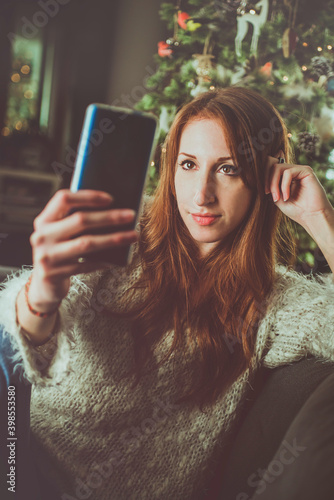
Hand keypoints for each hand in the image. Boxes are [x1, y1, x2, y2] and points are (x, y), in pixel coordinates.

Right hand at [28, 189, 137, 310]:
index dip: (88, 196)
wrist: (44, 286)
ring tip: (133, 236)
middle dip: (109, 216)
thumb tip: (114, 209)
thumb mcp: (61, 234)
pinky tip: (117, 259)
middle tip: (131, 215)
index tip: (111, 199)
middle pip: (80, 220)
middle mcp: (41, 236)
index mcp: (43, 220)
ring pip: (86, 243)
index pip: (64, 199)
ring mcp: (46, 256)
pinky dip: (104, 261)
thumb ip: (75, 221)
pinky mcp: (53, 274)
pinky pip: (86, 265)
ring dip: (113, 238)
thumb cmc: (60, 253)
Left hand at [265, 154, 333, 228]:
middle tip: (269, 195)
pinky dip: (284, 185)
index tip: (265, 193)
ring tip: (278, 197)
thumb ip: (270, 186)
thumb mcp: (277, 198)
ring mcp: (299, 170)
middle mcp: (292, 171)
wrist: (311, 217)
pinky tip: (287, 196)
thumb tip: (259, 177)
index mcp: (285, 177)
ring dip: (274, 184)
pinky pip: (288, 172)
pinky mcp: (306, 170)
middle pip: (272, 166)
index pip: (270, 169)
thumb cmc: (296, 209)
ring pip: (277, 167)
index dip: (264, 178)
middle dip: (268, 181)